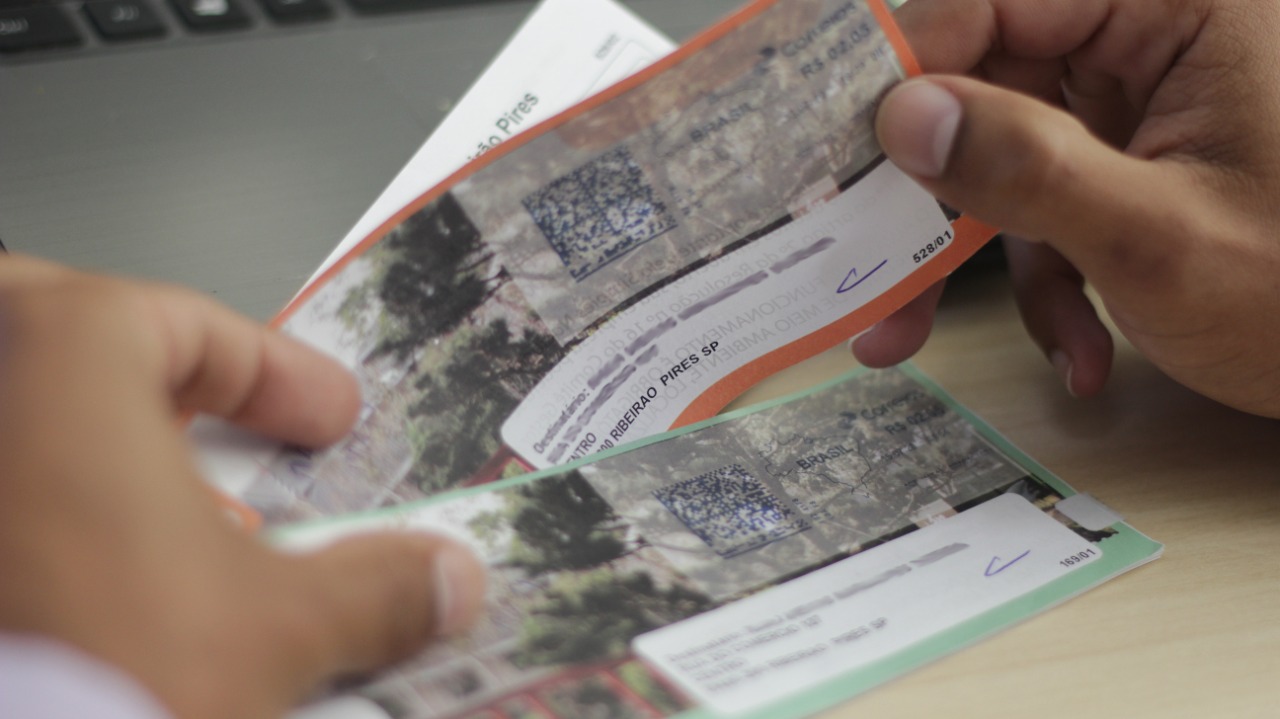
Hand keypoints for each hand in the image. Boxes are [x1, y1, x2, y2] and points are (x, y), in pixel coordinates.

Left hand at [0, 256, 485, 717]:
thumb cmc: (92, 677)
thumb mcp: (275, 628)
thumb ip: (372, 587)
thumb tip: (440, 579)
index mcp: (61, 355)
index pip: (185, 322)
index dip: (276, 372)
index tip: (322, 415)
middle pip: (60, 324)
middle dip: (137, 368)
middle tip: (203, 415)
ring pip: (12, 408)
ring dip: (81, 444)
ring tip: (159, 522)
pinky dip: (37, 510)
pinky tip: (89, 587)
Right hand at [856, 0, 1279, 417]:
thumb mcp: (1160, 240)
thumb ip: (1027, 168)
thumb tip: (905, 116)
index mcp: (1183, 3)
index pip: (996, 2)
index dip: (905, 73)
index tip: (835, 154)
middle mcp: (1155, 33)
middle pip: (983, 80)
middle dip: (927, 191)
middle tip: (862, 260)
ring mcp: (1142, 99)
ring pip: (1000, 149)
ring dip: (970, 252)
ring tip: (921, 331)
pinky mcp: (1134, 156)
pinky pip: (1043, 195)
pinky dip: (1040, 274)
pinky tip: (1075, 343)